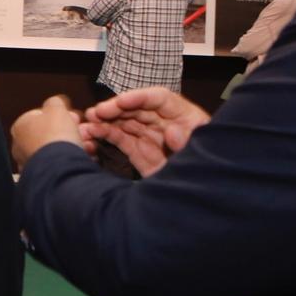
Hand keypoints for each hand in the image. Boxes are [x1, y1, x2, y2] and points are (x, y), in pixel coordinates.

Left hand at [10, 95, 86, 169]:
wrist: (60, 167)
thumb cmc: (54, 138)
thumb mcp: (57, 107)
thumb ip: (55, 102)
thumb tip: (55, 102)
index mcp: (20, 126)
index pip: (39, 115)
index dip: (58, 114)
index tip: (69, 115)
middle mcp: (21, 146)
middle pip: (48, 133)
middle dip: (66, 130)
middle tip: (79, 129)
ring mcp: (31, 162)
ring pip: (55, 150)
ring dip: (71, 145)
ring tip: (84, 144)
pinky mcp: (44, 175)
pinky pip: (60, 164)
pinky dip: (70, 160)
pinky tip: (81, 156)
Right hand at [82, 86, 209, 176]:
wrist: (201, 198)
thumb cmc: (208, 171)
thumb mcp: (201, 156)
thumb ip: (187, 144)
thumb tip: (171, 131)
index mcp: (185, 117)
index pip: (159, 99)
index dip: (139, 98)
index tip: (121, 102)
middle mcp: (164, 122)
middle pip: (138, 108)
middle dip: (116, 108)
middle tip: (97, 112)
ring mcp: (150, 136)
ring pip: (125, 122)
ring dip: (105, 120)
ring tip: (87, 122)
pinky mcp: (139, 150)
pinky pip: (120, 138)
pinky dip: (105, 135)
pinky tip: (90, 132)